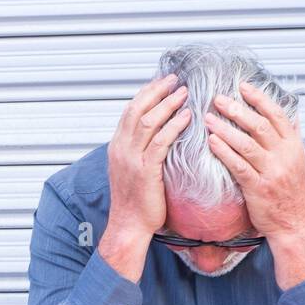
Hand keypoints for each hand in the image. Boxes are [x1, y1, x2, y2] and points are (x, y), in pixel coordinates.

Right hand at [100, 74, 191, 279]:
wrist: (128, 226)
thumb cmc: (134, 201)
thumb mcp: (131, 170)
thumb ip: (139, 150)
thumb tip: (154, 134)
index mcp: (117, 146)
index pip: (129, 110)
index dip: (147, 92)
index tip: (163, 81)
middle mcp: (121, 149)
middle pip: (137, 108)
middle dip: (157, 90)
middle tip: (176, 79)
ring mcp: (131, 159)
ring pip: (148, 121)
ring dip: (168, 104)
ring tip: (185, 93)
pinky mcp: (145, 171)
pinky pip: (160, 141)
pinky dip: (174, 126)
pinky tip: (187, 117)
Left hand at [203, 81, 304, 239]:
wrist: (294, 223)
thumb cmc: (293, 192)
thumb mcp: (300, 161)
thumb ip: (294, 137)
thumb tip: (292, 115)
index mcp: (294, 146)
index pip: (277, 114)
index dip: (259, 98)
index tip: (242, 86)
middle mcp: (284, 156)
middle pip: (259, 125)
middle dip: (237, 110)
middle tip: (217, 99)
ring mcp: (271, 172)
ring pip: (247, 144)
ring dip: (225, 129)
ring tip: (208, 118)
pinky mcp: (257, 188)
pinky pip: (238, 166)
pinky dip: (224, 152)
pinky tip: (212, 142)